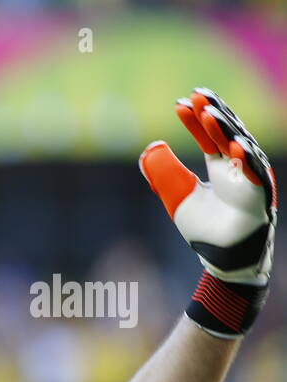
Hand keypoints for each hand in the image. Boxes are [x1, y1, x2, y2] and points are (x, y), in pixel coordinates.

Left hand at [140, 88, 275, 336]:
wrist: (223, 259)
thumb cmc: (205, 228)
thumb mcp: (177, 196)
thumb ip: (163, 173)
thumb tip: (149, 149)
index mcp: (221, 164)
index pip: (208, 135)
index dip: (196, 120)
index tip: (180, 104)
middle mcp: (239, 167)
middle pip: (226, 133)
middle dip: (213, 113)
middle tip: (197, 94)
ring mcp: (251, 179)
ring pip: (240, 148)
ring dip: (225, 131)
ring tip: (209, 113)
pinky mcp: (259, 197)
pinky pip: (254, 176)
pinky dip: (244, 161)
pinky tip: (233, 147)